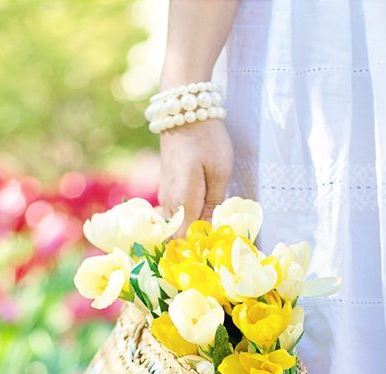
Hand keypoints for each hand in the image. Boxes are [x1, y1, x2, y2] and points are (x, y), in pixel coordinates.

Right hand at [157, 117, 233, 239]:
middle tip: (217, 239)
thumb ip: (214, 205)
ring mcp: (164, 196)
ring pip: (177, 224)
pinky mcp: (166, 189)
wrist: (183, 112)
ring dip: (192, 228)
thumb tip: (210, 230)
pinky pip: (176, 212)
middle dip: (196, 241)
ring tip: (212, 225)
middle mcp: (169, 203)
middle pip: (180, 235)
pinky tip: (203, 211)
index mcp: (183, 202)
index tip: (214, 249)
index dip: (198, 249)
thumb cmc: (207, 140)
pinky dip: (188, 217)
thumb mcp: (220, 173)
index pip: (185, 241)